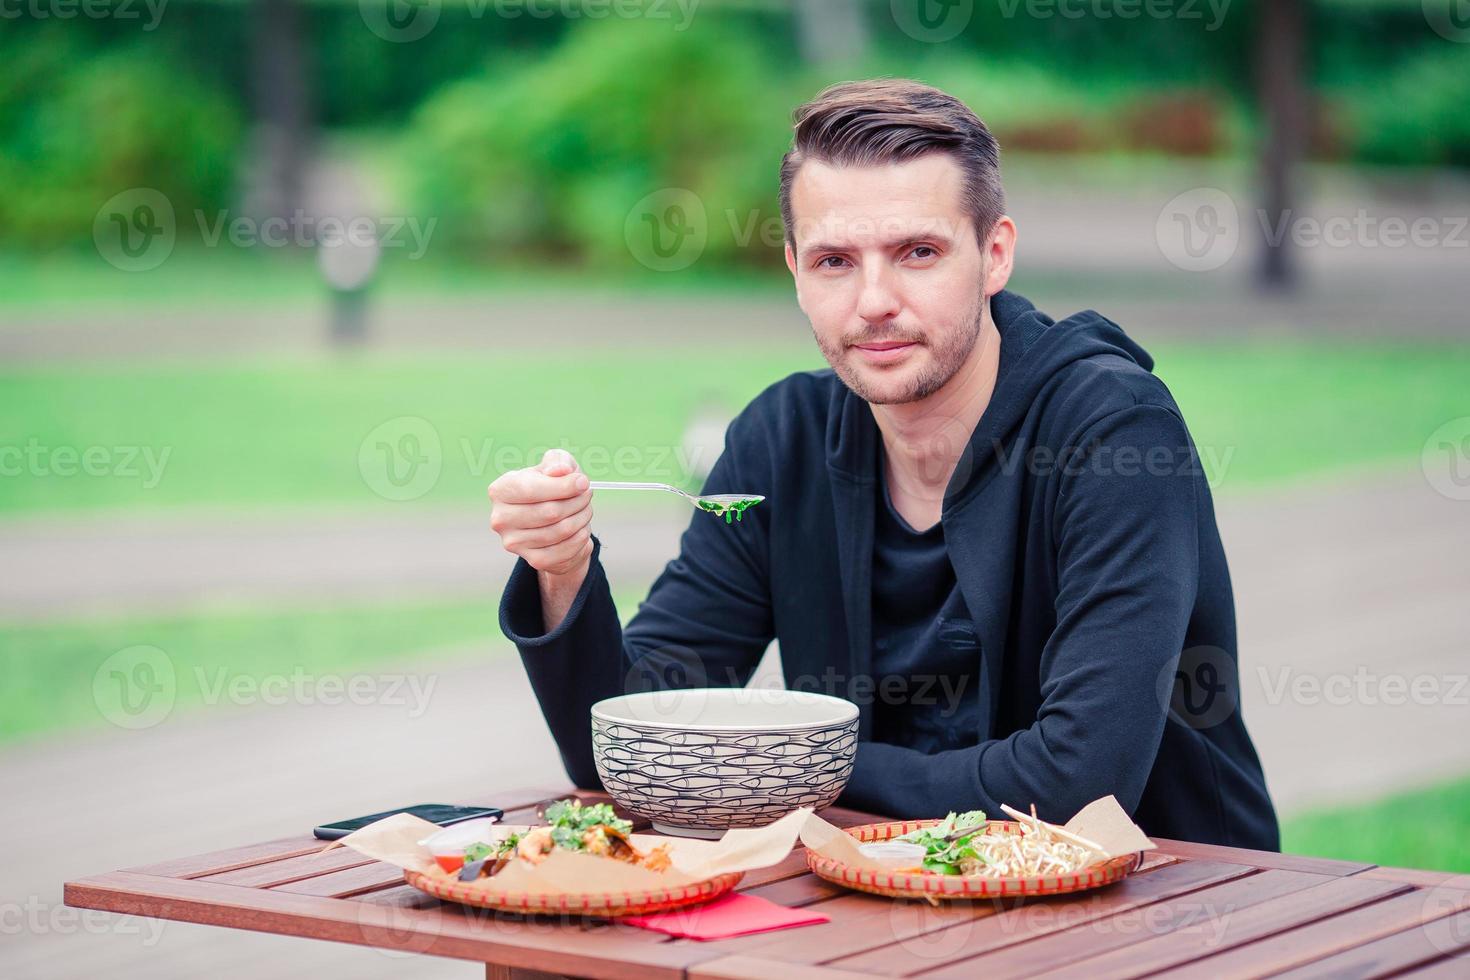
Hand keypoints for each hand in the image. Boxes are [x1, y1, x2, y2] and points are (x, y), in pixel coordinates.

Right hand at [488, 449, 593, 578]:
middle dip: (577, 502)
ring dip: (582, 518)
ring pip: (561, 531)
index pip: (531, 490)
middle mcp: (501, 518)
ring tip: (585, 509)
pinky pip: (565, 550)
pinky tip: (581, 527)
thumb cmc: (551, 486)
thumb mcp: (554, 464)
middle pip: (550, 512)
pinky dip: (580, 537)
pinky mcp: (532, 559)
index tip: (583, 482)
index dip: (563, 486)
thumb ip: (558, 461)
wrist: (551, 520)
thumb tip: (561, 471)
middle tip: (587, 495)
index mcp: (500, 490)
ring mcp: (514, 542)